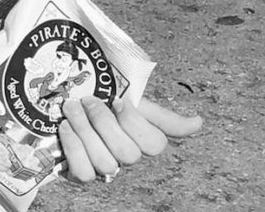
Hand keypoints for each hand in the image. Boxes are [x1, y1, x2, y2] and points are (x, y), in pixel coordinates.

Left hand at [57, 95, 202, 183]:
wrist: (68, 92)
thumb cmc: (103, 97)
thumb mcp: (134, 100)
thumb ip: (164, 117)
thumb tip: (199, 123)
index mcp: (141, 140)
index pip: (154, 145)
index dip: (134, 123)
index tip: (118, 100)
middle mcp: (125, 157)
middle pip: (127, 154)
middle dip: (104, 123)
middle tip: (88, 100)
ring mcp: (103, 167)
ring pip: (104, 163)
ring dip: (85, 131)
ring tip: (71, 108)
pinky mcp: (79, 172)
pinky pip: (83, 173)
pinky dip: (73, 148)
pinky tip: (65, 127)